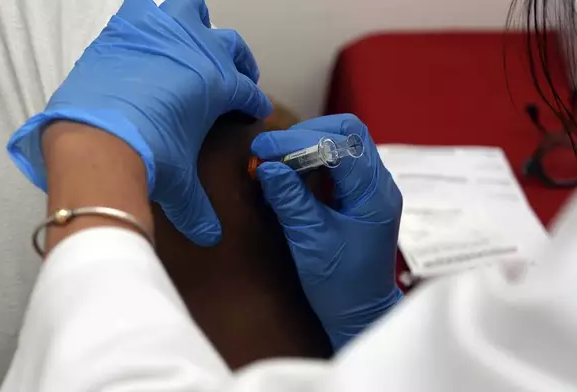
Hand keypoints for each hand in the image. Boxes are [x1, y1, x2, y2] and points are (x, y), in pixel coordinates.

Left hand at [7, 0, 271, 245]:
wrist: (97, 140)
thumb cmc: (147, 158)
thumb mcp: (179, 184)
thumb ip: (197, 208)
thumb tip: (209, 236)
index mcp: (218, 85)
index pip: (247, 91)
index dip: (253, 102)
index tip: (252, 109)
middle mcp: (196, 52)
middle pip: (231, 47)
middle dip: (237, 63)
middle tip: (234, 78)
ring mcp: (161, 35)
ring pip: (191, 10)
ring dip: (196, 24)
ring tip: (192, 40)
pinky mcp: (124, 31)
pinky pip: (143, 11)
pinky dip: (148, 21)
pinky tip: (145, 37)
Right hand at [251, 114, 402, 349]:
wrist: (360, 313)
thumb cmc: (340, 283)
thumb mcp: (311, 241)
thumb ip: (290, 200)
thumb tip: (266, 166)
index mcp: (373, 195)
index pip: (341, 144)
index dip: (299, 140)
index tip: (263, 149)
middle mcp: (378, 184)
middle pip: (348, 133)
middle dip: (305, 134)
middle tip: (271, 150)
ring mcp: (371, 189)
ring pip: (343, 144)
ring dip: (308, 145)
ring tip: (277, 158)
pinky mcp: (359, 197)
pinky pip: (339, 163)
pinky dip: (313, 160)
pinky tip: (291, 172)